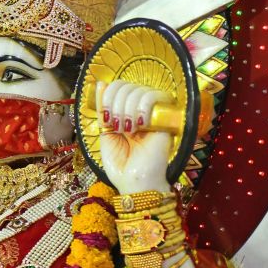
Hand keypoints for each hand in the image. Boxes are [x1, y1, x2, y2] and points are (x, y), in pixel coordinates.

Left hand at [97, 80, 172, 194]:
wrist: (135, 183)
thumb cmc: (121, 164)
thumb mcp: (105, 133)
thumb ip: (103, 110)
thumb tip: (100, 84)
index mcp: (126, 112)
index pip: (119, 85)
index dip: (108, 94)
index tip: (106, 117)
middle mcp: (141, 110)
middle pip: (127, 85)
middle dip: (115, 103)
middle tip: (116, 126)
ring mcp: (154, 114)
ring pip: (140, 89)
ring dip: (126, 108)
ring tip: (126, 130)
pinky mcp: (167, 119)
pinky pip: (157, 96)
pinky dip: (141, 108)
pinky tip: (138, 126)